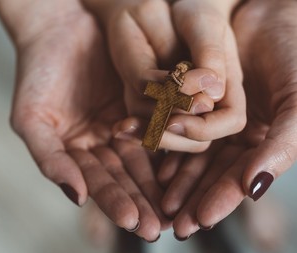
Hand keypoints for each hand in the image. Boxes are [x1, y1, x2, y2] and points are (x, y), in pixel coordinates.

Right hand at [0, 0, 167, 240]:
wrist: (58, 25)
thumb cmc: (36, 72)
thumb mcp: (31, 119)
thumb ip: (49, 159)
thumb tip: (76, 197)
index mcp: (74, 152)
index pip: (96, 182)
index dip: (113, 202)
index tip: (133, 221)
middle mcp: (100, 142)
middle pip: (124, 176)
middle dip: (141, 201)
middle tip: (161, 227)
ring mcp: (122, 124)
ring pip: (144, 157)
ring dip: (159, 182)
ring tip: (176, 205)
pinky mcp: (141, 103)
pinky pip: (158, 126)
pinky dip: (169, 143)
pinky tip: (184, 162)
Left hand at [83, 0, 245, 151]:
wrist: (178, 13)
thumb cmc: (195, 14)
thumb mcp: (202, 24)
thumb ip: (209, 54)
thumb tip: (212, 90)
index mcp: (228, 84)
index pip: (231, 120)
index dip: (205, 126)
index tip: (176, 119)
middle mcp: (208, 102)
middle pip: (199, 141)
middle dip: (174, 138)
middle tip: (149, 129)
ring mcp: (185, 108)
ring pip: (174, 138)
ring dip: (151, 136)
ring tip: (127, 127)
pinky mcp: (163, 108)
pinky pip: (153, 128)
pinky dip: (138, 130)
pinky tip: (120, 127)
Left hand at [159, 0, 296, 239]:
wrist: (269, 15)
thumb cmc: (294, 57)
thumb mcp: (295, 106)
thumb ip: (280, 148)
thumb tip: (254, 189)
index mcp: (264, 145)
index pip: (239, 181)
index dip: (219, 201)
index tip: (198, 221)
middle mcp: (240, 140)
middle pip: (213, 177)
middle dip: (192, 199)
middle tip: (173, 222)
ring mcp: (217, 122)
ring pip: (193, 157)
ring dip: (176, 178)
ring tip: (159, 198)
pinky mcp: (198, 104)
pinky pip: (179, 128)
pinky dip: (168, 144)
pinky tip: (155, 161)